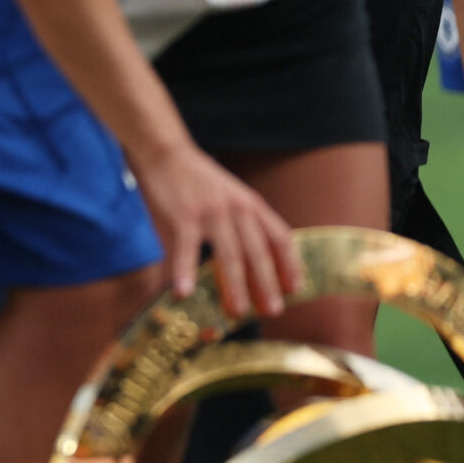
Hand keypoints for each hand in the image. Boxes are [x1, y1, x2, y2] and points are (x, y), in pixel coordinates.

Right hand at [132, 142, 299, 319]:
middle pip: (259, 252)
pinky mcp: (185, 215)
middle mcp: (238, 209)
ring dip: (235, 287)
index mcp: (251, 204)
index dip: (291, 264)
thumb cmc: (197, 178)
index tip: (296, 288)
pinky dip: (185, 272)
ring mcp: (212, 212)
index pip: (280, 237)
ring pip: (230, 256)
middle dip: (268, 284)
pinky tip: (184, 292)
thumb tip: (246, 259)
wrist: (167, 152)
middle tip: (273, 310)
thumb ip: (241, 221)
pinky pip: (188, 250)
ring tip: (238, 310)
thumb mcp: (230, 194)